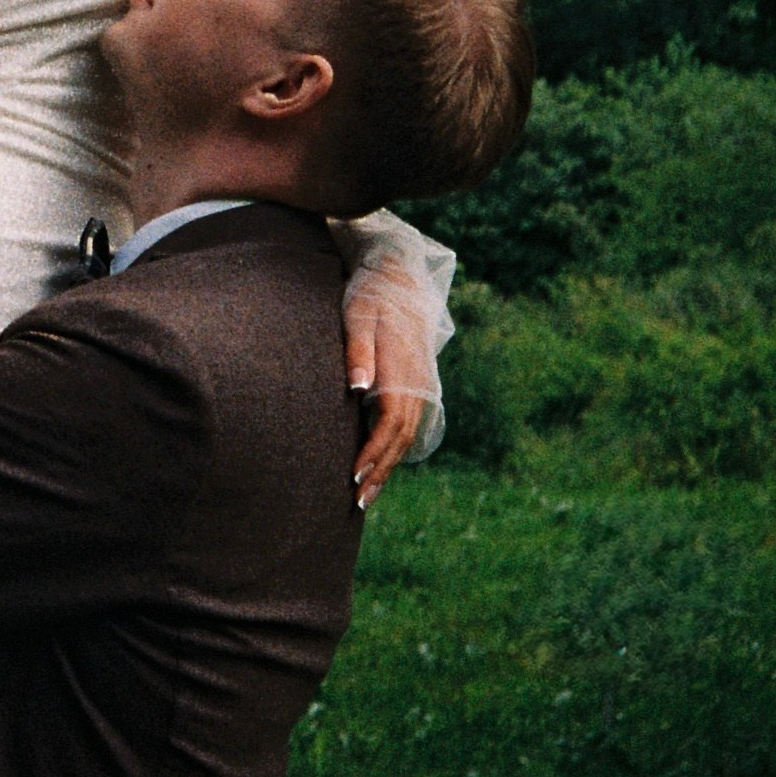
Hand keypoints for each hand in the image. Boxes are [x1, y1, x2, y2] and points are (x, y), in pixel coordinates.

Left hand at [344, 271, 436, 511]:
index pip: (391, 424)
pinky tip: (381, 463)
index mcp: (402, 370)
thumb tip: (357, 388)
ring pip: (408, 435)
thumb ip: (358, 352)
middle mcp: (417, 383)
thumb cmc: (370, 295)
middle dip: (381, 471)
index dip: (374, 453)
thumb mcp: (358, 316)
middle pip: (402, 438)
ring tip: (367, 493)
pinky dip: (395, 448)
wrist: (398, 275)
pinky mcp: (418, 383)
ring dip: (389, 465)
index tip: (354, 478)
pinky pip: (409, 424)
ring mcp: (421, 384)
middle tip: (358, 502)